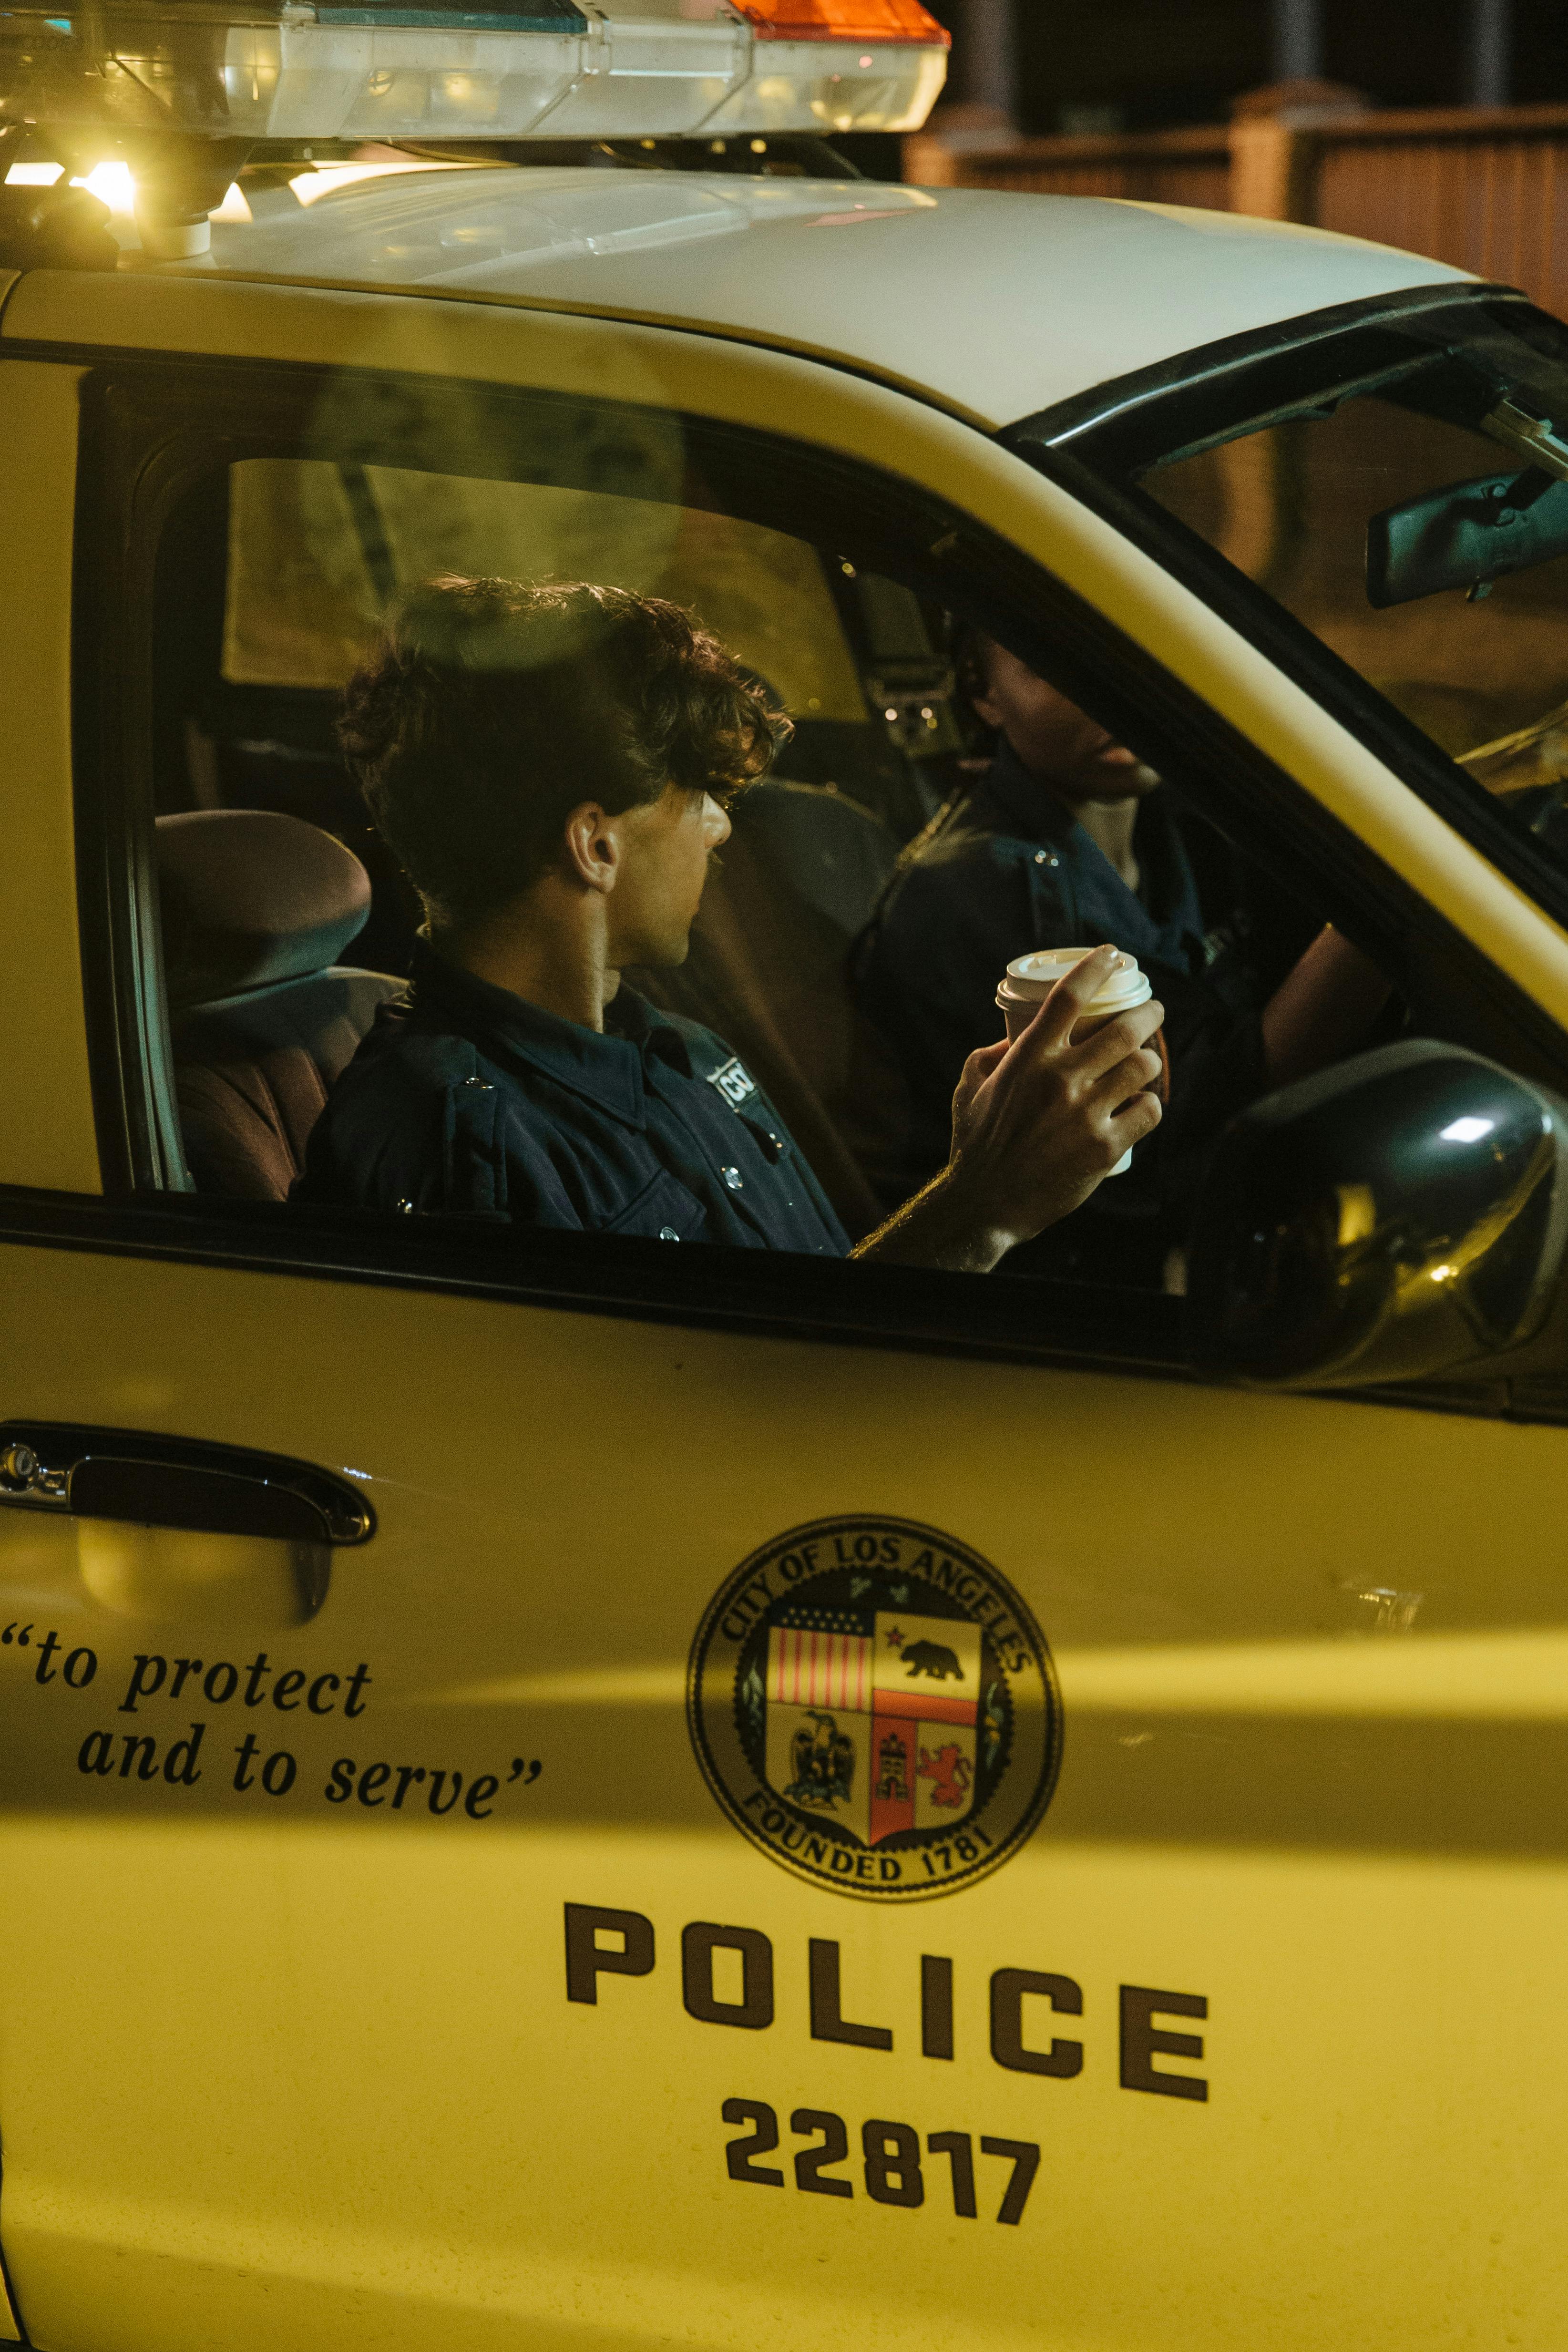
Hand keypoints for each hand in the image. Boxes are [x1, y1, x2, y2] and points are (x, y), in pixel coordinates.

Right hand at [856, 946, 1163, 1273]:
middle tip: (1154, 1011)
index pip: (1068, 997)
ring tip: (1147, 1060)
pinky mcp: (1105, 1148)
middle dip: (1149, 1013)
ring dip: (1151, 1059)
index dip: (1095, 967)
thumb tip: (1015, 1034)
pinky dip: (1151, 1104)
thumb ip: (991, 1055)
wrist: (986, 1204)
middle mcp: (1060, 1080)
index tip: (1112, 955)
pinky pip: (1149, 1112)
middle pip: (1124, 1029)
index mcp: (1027, 1059)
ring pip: (1142, 1067)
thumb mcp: (969, 1088)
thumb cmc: (975, 1144)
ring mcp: (1086, 1114)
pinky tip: (1144, 1104)